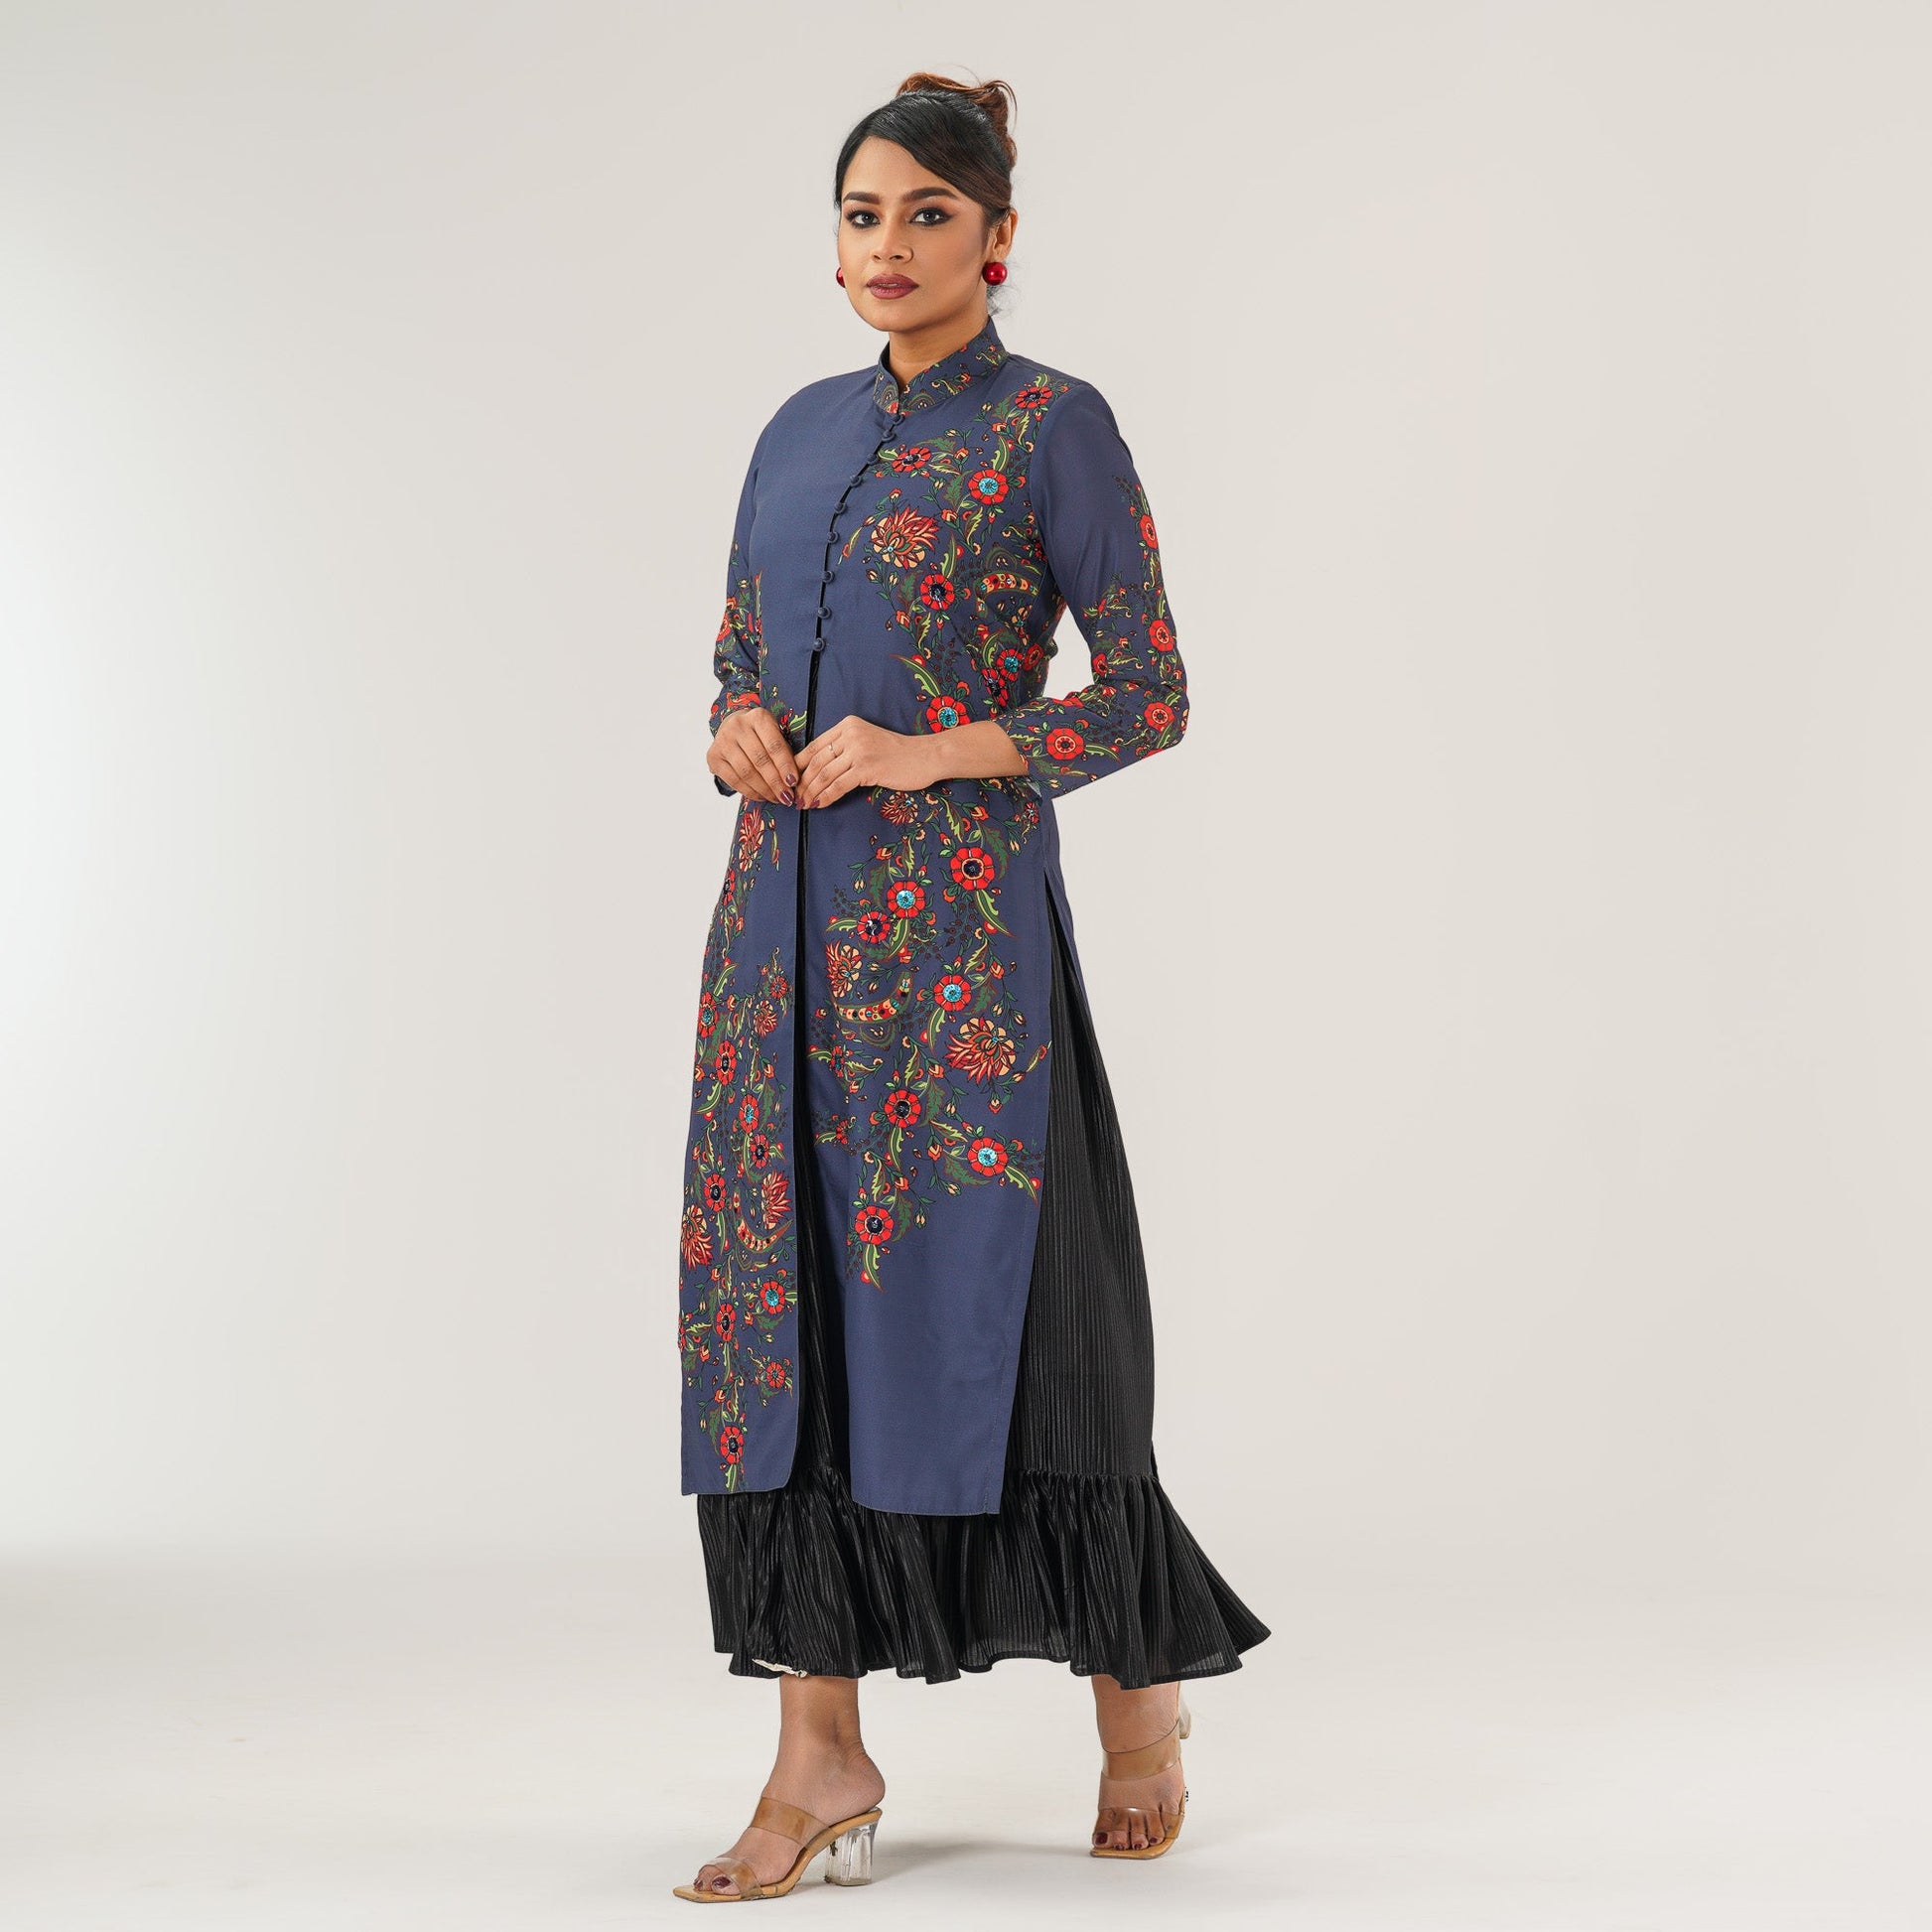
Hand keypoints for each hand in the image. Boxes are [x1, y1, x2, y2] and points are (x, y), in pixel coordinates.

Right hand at [710, 706, 800, 804]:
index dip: (785, 766)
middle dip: (776, 783)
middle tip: (787, 797)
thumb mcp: (775, 735)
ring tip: (776, 799)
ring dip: (764, 790)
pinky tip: (761, 797)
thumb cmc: (761, 735)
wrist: (733, 729)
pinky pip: (734, 780)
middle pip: (760, 760)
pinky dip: (750, 792)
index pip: (774, 745)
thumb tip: (794, 782)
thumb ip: (784, 752)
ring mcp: (723, 741)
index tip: (794, 782)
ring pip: (747, 772)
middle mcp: (738, 726)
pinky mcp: (713, 756)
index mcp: (758, 717)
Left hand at [794, 716, 936, 808]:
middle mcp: (851, 734)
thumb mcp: (866, 741)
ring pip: (825, 774)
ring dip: (811, 792)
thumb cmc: (896, 753)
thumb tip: (817, 769)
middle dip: (803, 782)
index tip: (791, 781)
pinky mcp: (867, 767)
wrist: (925, 756)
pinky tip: (819, 804)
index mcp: (848, 725)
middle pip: (817, 761)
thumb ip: (844, 748)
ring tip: (804, 804)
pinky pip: (839, 785)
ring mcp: (859, 750)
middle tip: (794, 798)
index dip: (799, 766)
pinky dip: (826, 796)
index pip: (815, 746)